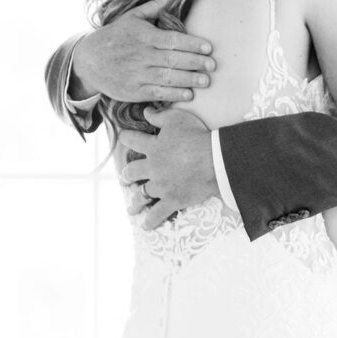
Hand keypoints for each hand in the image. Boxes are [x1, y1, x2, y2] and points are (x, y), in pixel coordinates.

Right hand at [68, 0, 216, 106]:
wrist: (89, 60)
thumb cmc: (115, 36)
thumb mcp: (132, 16)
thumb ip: (156, 5)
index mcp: (144, 36)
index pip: (172, 40)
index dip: (192, 44)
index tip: (208, 47)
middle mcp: (141, 55)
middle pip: (173, 59)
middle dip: (195, 63)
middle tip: (213, 65)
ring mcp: (137, 74)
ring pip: (167, 77)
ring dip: (188, 80)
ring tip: (205, 81)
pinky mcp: (134, 91)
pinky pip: (157, 93)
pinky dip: (173, 94)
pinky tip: (188, 94)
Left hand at [115, 106, 219, 227]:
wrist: (213, 160)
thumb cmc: (197, 136)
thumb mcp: (177, 119)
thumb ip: (159, 116)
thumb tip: (146, 112)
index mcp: (153, 147)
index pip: (132, 140)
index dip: (126, 138)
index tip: (123, 138)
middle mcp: (152, 168)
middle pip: (132, 172)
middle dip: (127, 175)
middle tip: (125, 177)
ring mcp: (161, 186)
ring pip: (141, 195)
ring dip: (135, 201)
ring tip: (132, 207)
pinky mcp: (172, 200)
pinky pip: (157, 214)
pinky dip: (150, 221)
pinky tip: (145, 225)